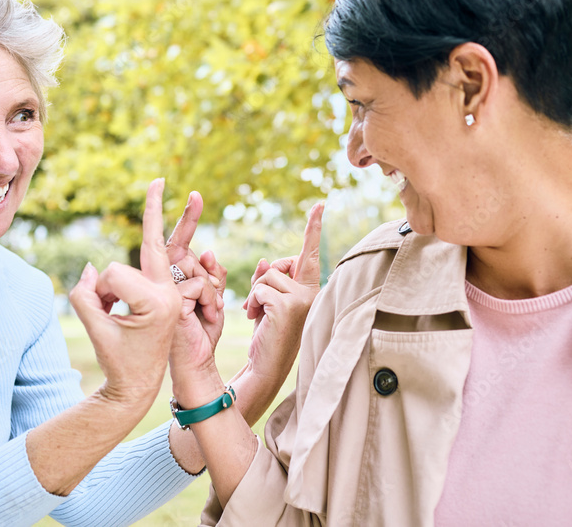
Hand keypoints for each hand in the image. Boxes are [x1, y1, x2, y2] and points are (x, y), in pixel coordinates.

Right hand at [68, 179, 180, 404]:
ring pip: (138, 265)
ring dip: (119, 285)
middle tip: (159, 178)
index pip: (116, 273)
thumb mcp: (96, 329)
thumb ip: (86, 296)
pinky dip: (136, 274)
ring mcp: (172, 296)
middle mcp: (171, 295)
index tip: (101, 313)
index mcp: (159, 303)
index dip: (100, 292)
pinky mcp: (168, 297)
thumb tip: (91, 269)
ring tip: (123, 312)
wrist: (138, 389)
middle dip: (138, 238)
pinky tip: (155, 239)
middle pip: (136, 259)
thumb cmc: (117, 363)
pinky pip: (152, 267)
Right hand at [166, 191, 225, 324]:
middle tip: (203, 253)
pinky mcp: (168, 300)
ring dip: (213, 292)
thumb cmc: (204, 331)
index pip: (181, 240)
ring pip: (197, 268)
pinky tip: (206, 317)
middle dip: (200, 245)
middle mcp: (164, 278)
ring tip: (209, 312)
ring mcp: (163, 288)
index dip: (188, 216)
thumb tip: (209, 251)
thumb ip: (213, 274)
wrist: (197, 363)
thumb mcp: (214, 298)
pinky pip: (199, 285)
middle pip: (185, 247)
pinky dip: (210, 301)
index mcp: (174, 274)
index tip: (196, 193)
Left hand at [243, 202, 323, 384]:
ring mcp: (302, 298)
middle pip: (280, 264)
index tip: (319, 205)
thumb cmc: (267, 335)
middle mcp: (312, 292)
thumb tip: (265, 261)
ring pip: (267, 276)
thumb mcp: (267, 302)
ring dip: (254, 294)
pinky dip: (252, 302)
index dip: (313, 228)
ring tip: (257, 314)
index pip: (309, 253)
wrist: (264, 366)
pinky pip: (260, 288)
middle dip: (263, 279)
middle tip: (259, 305)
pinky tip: (255, 318)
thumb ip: (268, 279)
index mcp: (310, 289)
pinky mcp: (288, 305)